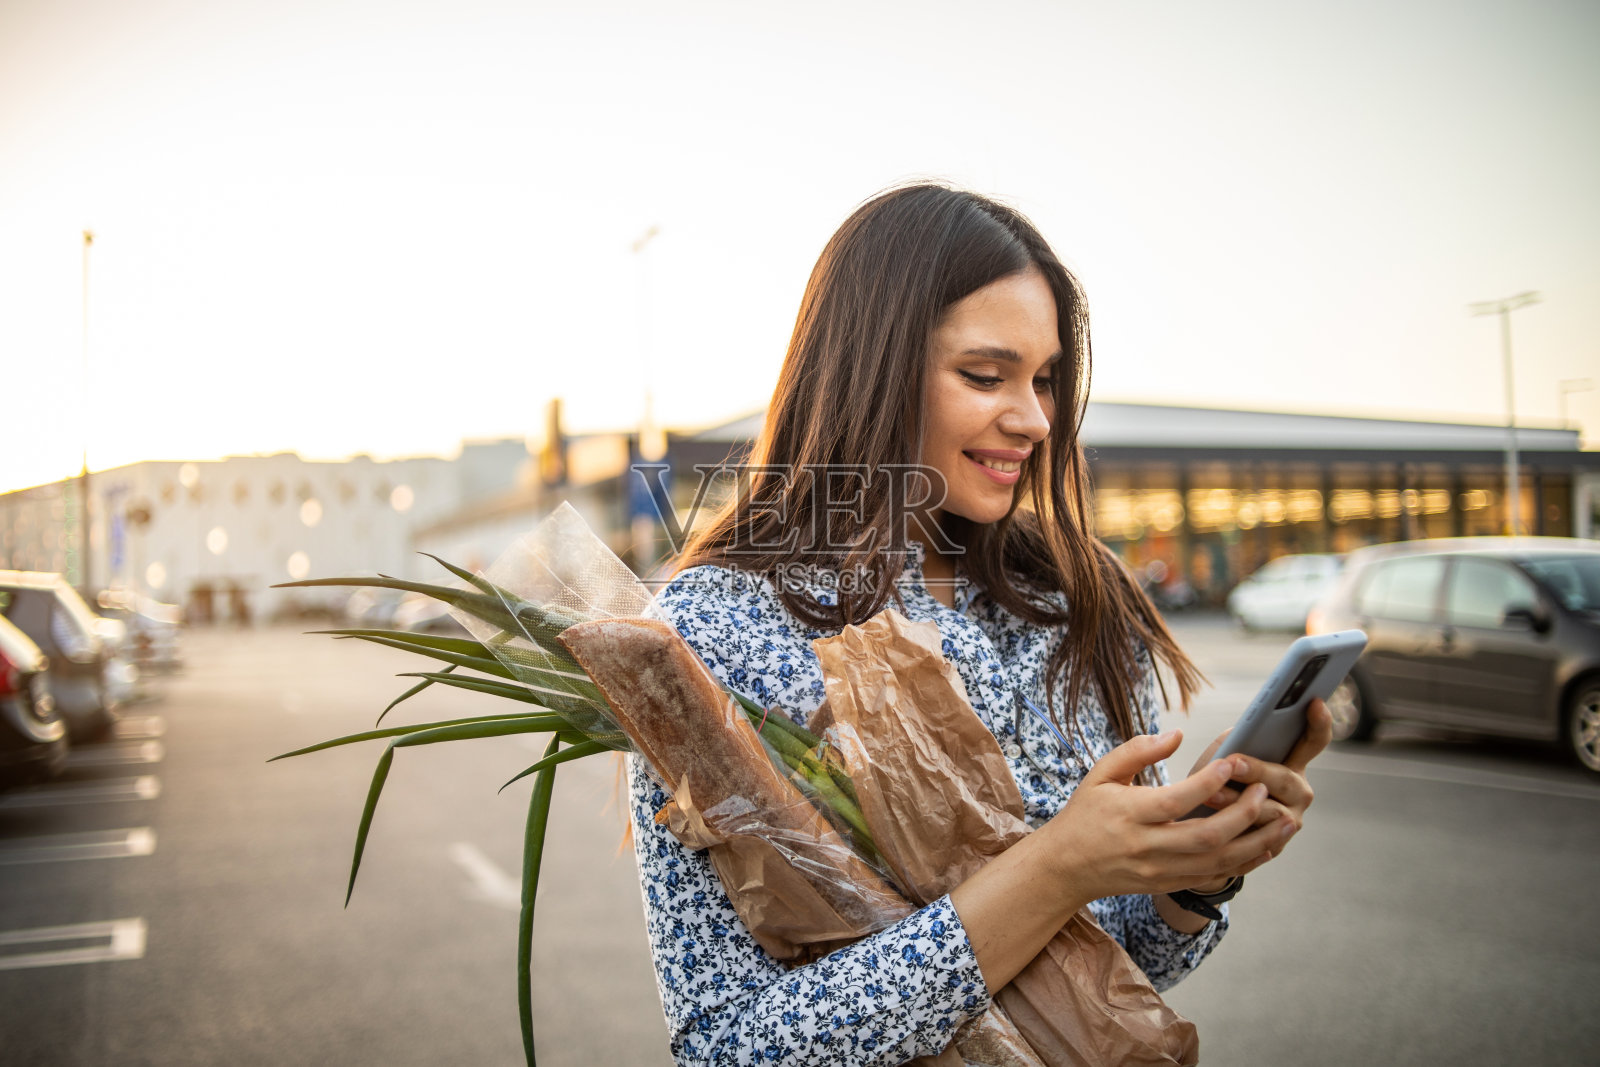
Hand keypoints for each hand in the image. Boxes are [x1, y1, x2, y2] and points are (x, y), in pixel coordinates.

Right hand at [1041, 729, 1289, 905]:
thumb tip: (1176, 735)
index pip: (1175, 800)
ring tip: (1286, 822)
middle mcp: (1146, 846)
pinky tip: (1264, 847)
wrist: (1067, 867)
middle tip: (1265, 790)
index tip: (1232, 761)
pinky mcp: (1168, 884)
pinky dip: (1243, 864)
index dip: (1207, 782)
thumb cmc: (1086, 814)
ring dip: (1257, 842)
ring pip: (1218, 861)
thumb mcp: (1100, 774)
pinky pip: (1214, 877)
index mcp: (1128, 814)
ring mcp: (1160, 871)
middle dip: (1244, 814)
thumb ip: (1137, 751)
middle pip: (1206, 835)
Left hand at [1183, 697, 1332, 886]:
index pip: (1314, 741)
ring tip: (1212, 795)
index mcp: (1293, 762)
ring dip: (1239, 803)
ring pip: (1270, 811)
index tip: (1314, 702)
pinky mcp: (1274, 847)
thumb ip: (1236, 741)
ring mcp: (1290, 821)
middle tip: (1233, 762)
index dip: (1319, 722)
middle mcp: (1299, 792)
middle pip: (1285, 778)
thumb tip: (1241, 738)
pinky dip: (1236, 830)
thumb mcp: (1223, 753)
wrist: (1201, 822)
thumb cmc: (1214, 778)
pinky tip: (1218, 825)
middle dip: (1257, 770)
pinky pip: (1258, 840)